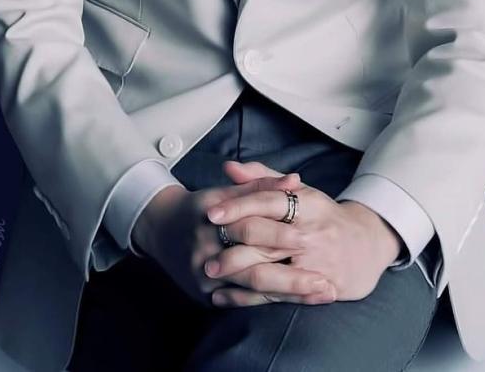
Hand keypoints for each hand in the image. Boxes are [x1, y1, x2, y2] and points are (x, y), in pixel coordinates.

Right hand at [131, 169, 333, 308]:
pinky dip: (269, 304)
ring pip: (251, 288)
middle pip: (254, 265)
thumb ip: (261, 186)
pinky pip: (241, 302)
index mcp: (213, 217)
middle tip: (324, 280)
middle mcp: (206, 249)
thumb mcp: (226, 191)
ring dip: (288, 293)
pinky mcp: (205, 295)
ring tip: (319, 293)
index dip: (281, 232)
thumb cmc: (201, 207)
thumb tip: (295, 180)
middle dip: (291, 275)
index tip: (310, 237)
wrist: (160, 229)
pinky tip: (293, 303)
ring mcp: (204, 276)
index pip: (251, 225)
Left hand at [203, 159, 402, 306]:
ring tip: (209, 270)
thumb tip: (228, 167)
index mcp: (307, 204)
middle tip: (203, 244)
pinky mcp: (314, 289)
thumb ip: (263, 178)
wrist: (366, 247)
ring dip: (235, 272)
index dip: (238, 205)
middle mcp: (311, 233)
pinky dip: (246, 298)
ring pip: (268, 269)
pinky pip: (275, 296)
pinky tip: (223, 296)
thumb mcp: (301, 192)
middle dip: (232, 241)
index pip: (269, 201)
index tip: (211, 212)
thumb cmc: (324, 217)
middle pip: (265, 236)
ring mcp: (314, 263)